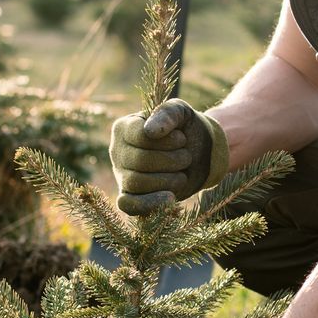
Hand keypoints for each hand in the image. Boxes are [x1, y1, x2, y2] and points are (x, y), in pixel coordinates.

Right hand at [108, 99, 229, 215]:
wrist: (199, 154)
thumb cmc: (185, 130)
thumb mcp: (181, 113)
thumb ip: (167, 114)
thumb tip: (150, 131)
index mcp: (124, 127)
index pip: (139, 136)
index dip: (164, 141)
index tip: (182, 139)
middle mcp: (117, 151)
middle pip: (138, 161)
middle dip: (170, 161)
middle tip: (187, 157)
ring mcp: (121, 175)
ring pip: (136, 183)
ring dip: (167, 180)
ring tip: (183, 174)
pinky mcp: (129, 196)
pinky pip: (128, 205)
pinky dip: (149, 204)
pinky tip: (170, 198)